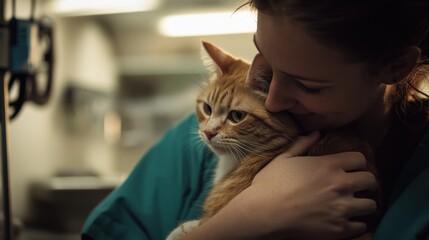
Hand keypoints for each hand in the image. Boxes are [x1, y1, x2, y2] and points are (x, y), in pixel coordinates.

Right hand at [183, 132, 376, 239]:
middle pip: (370, 180)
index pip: (360, 159)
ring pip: (370, 204)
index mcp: (328, 165)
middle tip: (355, 187)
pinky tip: (344, 221)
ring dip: (362, 204)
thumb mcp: (283, 158)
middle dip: (364, 183)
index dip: (356, 163)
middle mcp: (340, 184)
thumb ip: (302, 144)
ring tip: (352, 206)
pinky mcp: (339, 229)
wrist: (263, 213)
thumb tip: (316, 133)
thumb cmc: (270, 184)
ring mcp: (342, 208)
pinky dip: (355, 224)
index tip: (351, 169)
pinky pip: (361, 226)